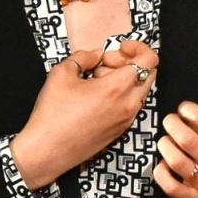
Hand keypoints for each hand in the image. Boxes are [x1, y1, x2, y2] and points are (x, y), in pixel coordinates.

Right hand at [11, 45, 159, 188]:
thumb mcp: (62, 73)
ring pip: (140, 90)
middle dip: (130, 62)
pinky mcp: (120, 131)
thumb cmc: (52, 113)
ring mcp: (127, 120)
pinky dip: (120, 95)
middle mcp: (129, 105)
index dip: (137, 47)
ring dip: (125, 80)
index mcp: (118, 88)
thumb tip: (97, 55)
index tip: (119, 47)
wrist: (47, 151)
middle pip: (148, 74)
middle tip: (104, 63)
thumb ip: (84, 57)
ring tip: (96, 81)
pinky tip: (96, 97)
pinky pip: (131, 105)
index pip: (150, 60)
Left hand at [154, 100, 197, 197]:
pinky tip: (163, 165)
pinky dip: (161, 171)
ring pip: (175, 161)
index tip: (183, 109)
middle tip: (169, 122)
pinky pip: (169, 184)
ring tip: (165, 142)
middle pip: (187, 140)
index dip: (188, 110)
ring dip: (165, 146)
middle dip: (172, 125)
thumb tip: (183, 115)